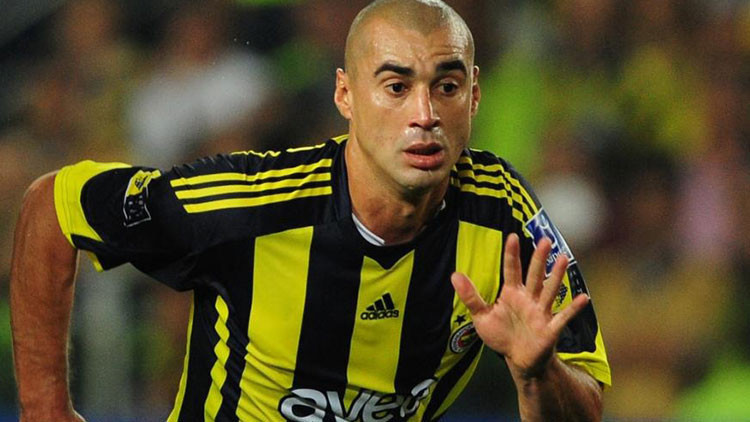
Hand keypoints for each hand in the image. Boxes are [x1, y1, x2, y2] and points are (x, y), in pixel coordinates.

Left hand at [451, 233, 588, 378]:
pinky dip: (573, 308)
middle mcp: (529, 299)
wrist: (518, 360)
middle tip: (545, 239)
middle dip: (539, 258)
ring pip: (550, 291)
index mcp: (512, 294)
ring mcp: (541, 312)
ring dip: (557, 276)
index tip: (512, 236)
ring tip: (564, 258)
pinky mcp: (550, 329)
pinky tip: (583, 298)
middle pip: (535, 275)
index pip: (512, 270)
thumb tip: (454, 275)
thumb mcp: (481, 317)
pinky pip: (563, 317)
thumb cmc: (502, 335)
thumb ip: (470, 296)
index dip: (512, 254)